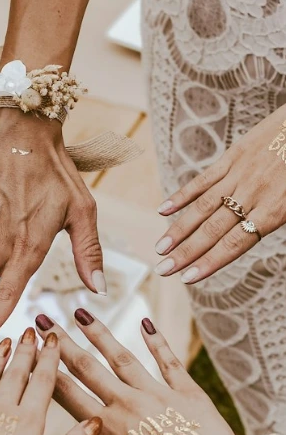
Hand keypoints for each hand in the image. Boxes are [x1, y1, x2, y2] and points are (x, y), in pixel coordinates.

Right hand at [39, 311, 237, 434]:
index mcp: (106, 427)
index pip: (66, 393)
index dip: (45, 371)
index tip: (30, 351)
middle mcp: (126, 403)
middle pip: (88, 367)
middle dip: (62, 343)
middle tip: (44, 321)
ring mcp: (157, 394)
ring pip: (122, 357)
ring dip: (100, 334)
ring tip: (81, 313)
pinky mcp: (186, 392)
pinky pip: (168, 361)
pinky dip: (156, 341)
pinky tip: (144, 322)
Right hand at [154, 104, 285, 282]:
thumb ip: (275, 219)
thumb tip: (252, 238)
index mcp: (274, 210)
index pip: (235, 243)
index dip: (210, 262)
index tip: (187, 278)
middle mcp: (253, 194)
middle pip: (213, 230)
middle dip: (186, 253)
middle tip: (163, 270)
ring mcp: (241, 174)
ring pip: (204, 207)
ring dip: (179, 230)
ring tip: (160, 248)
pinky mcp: (234, 156)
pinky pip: (205, 179)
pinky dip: (182, 195)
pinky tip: (163, 210)